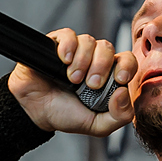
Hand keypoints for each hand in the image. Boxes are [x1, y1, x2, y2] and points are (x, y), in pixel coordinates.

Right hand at [8, 28, 136, 135]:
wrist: (34, 112)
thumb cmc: (64, 114)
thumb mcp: (96, 125)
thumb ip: (119, 116)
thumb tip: (123, 92)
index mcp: (108, 76)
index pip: (127, 60)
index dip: (127, 66)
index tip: (119, 79)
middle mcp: (94, 60)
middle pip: (108, 48)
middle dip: (102, 66)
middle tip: (91, 84)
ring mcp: (76, 51)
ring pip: (89, 41)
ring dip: (82, 61)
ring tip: (72, 79)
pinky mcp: (57, 44)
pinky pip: (68, 35)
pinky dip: (68, 47)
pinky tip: (64, 61)